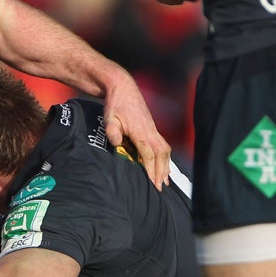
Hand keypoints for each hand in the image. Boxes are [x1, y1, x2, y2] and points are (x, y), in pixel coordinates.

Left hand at [102, 75, 170, 190]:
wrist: (122, 88)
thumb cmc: (115, 104)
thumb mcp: (109, 118)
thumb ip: (112, 131)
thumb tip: (117, 143)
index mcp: (141, 131)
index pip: (149, 154)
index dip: (151, 169)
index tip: (153, 183)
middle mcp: (150, 131)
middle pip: (161, 154)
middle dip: (161, 172)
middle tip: (160, 188)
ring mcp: (153, 129)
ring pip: (165, 150)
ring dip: (166, 166)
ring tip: (165, 181)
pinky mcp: (152, 128)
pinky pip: (163, 145)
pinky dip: (165, 158)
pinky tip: (163, 166)